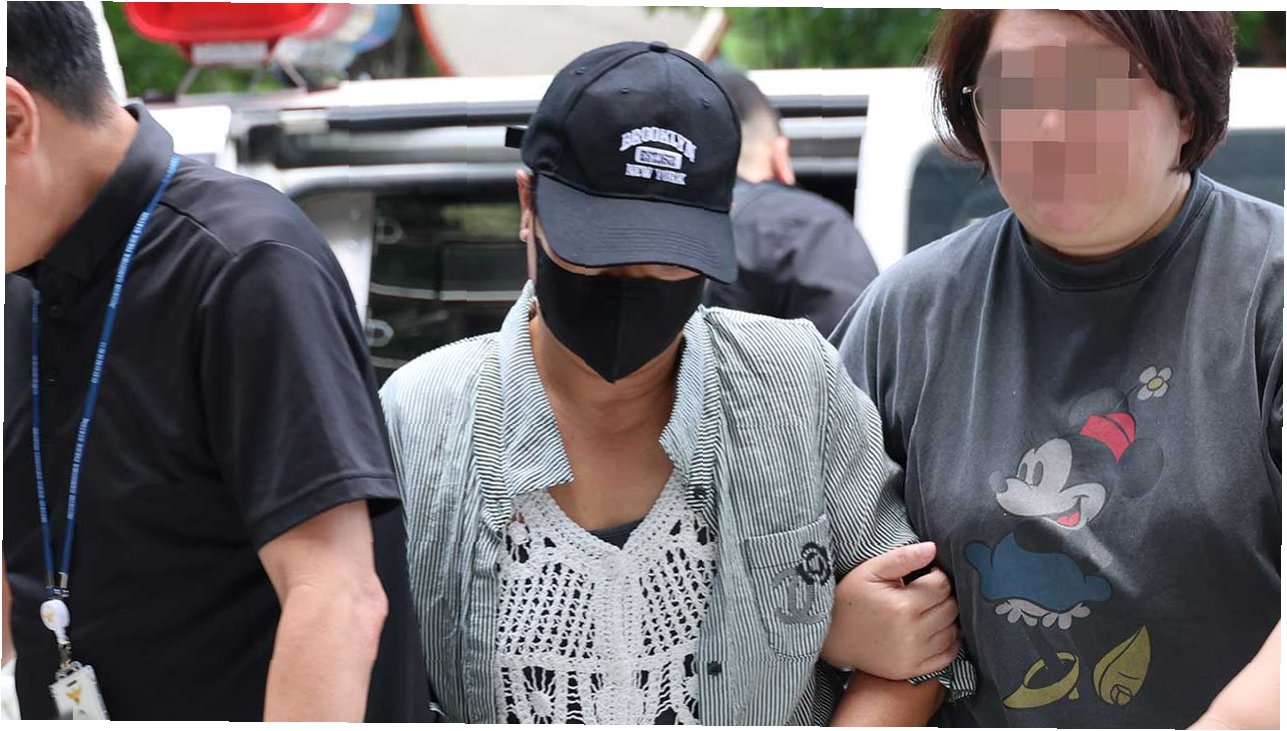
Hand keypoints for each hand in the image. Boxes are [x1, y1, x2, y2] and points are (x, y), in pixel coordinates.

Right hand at [821, 542, 960, 679]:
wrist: (830, 637)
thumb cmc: (849, 599)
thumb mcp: (870, 571)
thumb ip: (903, 557)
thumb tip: (933, 548)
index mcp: (903, 606)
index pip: (942, 585)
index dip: (937, 575)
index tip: (926, 574)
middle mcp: (913, 633)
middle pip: (951, 608)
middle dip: (943, 595)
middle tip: (926, 591)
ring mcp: (914, 655)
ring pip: (953, 631)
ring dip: (947, 618)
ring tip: (929, 609)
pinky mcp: (913, 670)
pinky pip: (948, 656)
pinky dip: (949, 642)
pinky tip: (936, 630)